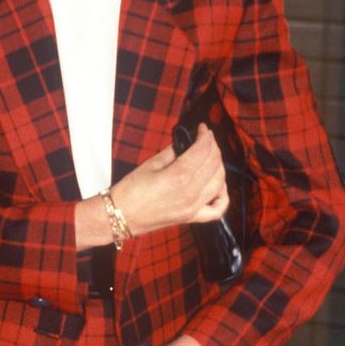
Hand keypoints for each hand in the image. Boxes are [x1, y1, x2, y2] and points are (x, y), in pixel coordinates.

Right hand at [114, 123, 228, 236]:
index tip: (202, 128)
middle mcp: (191, 192)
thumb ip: (174, 152)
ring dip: (219, 165)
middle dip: (213, 147)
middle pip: (214, 163)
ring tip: (211, 156)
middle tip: (206, 138)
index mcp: (179, 175)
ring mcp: (194, 207)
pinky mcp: (192, 217)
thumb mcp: (151, 164)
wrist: (121, 216)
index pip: (203, 150)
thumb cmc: (131, 188)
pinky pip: (217, 209)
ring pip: (220, 182)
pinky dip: (223, 196)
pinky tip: (219, 185)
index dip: (205, 135)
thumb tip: (187, 143)